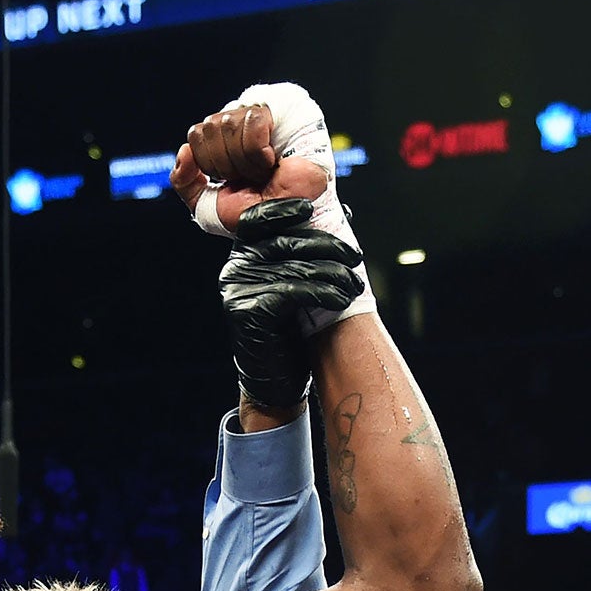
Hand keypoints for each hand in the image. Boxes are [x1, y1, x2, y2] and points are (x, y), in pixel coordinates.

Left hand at [171, 102, 328, 235]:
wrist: (284, 223)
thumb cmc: (254, 214)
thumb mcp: (206, 207)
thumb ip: (184, 182)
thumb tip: (184, 150)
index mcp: (221, 144)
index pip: (196, 134)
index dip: (209, 164)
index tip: (230, 182)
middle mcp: (238, 126)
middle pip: (209, 127)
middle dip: (226, 164)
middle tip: (248, 179)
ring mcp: (259, 117)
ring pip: (229, 123)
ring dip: (244, 161)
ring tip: (263, 172)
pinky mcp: (282, 112)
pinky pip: (253, 121)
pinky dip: (258, 150)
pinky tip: (271, 161)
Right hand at [217, 199, 364, 411]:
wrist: (274, 381)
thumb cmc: (289, 330)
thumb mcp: (294, 283)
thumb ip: (304, 250)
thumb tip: (343, 212)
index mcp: (241, 257)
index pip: (258, 220)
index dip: (283, 209)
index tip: (311, 209)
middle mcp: (234, 270)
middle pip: (287, 241)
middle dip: (328, 247)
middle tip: (356, 258)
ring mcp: (238, 291)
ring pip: (297, 267)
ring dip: (335, 275)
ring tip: (355, 286)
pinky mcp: (250, 312)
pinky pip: (295, 291)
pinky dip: (325, 293)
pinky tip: (342, 300)